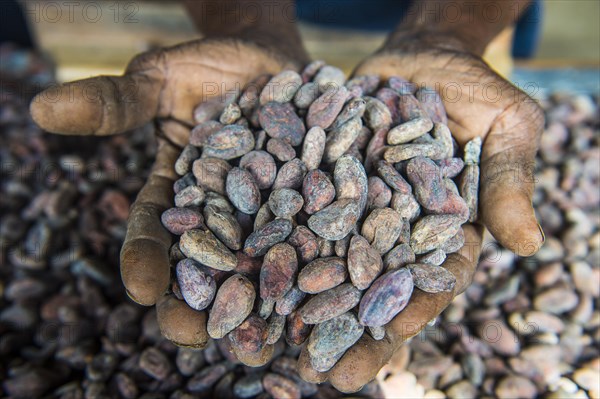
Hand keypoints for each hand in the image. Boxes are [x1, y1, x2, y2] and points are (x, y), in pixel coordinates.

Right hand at [30, 38, 300, 354]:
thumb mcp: (160, 79)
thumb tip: (42, 104)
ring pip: (261, 266)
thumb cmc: (208, 67)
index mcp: (175, 195)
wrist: (269, 59)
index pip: (153, 234)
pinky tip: (322, 289)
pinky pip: (314, 236)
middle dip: (200, 303)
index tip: (142, 289)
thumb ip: (115, 101)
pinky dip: (316, 261)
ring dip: (260, 304)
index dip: (145, 261)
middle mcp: (220, 215)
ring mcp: (265, 214)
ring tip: (266, 343)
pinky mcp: (309, 206)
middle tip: (198, 336)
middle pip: (207, 267)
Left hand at [298, 42, 544, 391]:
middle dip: (353, 329)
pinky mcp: (319, 185)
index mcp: (444, 229)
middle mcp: (393, 229)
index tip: (393, 336)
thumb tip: (529, 242)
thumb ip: (507, 179)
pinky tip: (251, 274)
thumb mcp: (504, 124)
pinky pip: (296, 216)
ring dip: (305, 304)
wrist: (416, 59)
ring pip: (327, 262)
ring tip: (279, 343)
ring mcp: (353, 210)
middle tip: (328, 375)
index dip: (417, 306)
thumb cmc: (471, 89)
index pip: (434, 276)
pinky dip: (276, 246)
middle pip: (373, 286)